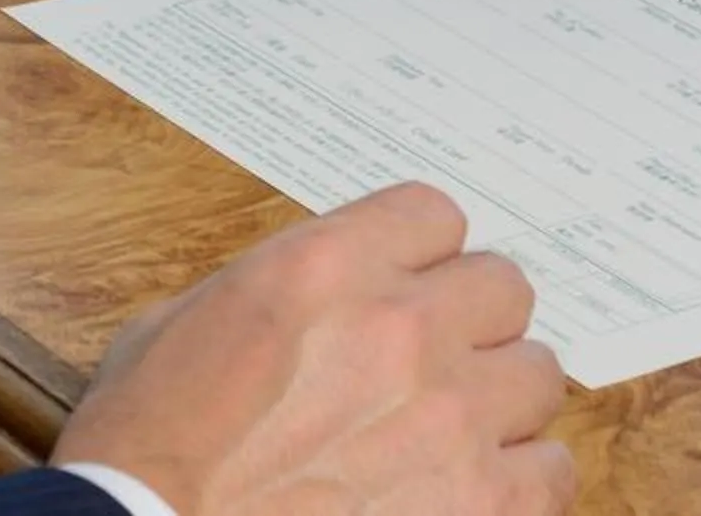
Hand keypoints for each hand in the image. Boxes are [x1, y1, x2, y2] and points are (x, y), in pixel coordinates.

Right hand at [53, 182, 578, 515]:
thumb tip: (312, 296)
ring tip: (453, 428)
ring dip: (498, 396)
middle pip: (502, 286)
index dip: (418, 252)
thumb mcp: (180, 323)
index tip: (407, 281)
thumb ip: (270, 288)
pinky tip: (475, 487)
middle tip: (432, 357)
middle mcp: (402, 328)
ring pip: (537, 372)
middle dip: (469, 318)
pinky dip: (520, 478)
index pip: (434, 214)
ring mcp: (452, 419)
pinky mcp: (483, 505)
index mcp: (325, 267)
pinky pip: (551, 468)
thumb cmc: (148, 449)